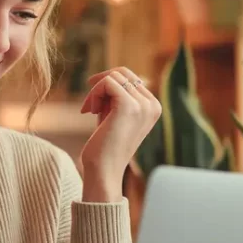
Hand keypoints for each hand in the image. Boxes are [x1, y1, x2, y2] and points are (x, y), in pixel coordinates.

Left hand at [78, 67, 161, 201]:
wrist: (103, 170)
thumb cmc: (105, 144)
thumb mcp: (115, 115)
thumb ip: (117, 96)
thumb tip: (111, 73)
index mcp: (154, 106)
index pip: (130, 77)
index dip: (108, 85)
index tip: (96, 105)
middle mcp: (153, 104)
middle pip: (122, 72)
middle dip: (101, 84)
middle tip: (90, 105)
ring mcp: (143, 105)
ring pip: (113, 76)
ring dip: (95, 91)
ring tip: (89, 110)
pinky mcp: (129, 105)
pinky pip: (107, 82)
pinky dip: (93, 93)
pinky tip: (88, 110)